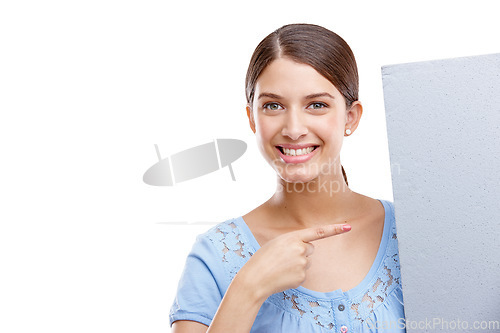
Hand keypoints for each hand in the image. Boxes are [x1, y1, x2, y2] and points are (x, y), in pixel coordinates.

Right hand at [235, 223, 350, 300]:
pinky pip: (303, 273)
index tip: (348, 227)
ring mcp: (302, 264)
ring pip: (307, 262)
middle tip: (284, 257)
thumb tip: (307, 250)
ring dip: (297, 264)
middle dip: (301, 252)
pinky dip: (295, 275)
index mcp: (293, 237)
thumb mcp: (277, 243)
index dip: (335, 229)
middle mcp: (301, 249)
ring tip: (281, 267)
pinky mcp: (302, 277)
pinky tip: (283, 276)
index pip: (318, 232)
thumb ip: (293, 242)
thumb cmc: (263, 259)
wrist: (255, 278)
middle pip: (311, 248)